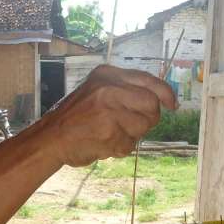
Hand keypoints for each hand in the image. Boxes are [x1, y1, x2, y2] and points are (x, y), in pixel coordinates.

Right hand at [40, 65, 177, 166]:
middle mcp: (109, 89)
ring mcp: (109, 111)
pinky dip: (120, 148)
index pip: (148, 80)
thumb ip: (124, 91)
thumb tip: (159, 99)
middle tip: (133, 126)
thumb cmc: (76, 117)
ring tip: (110, 134)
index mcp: (107, 75)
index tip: (172, 104)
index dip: (165, 93)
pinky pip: (130, 144)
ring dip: (131, 135)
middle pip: (151, 105)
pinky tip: (103, 143)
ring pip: (143, 126)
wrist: (51, 138)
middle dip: (148, 119)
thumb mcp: (97, 91)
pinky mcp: (109, 133)